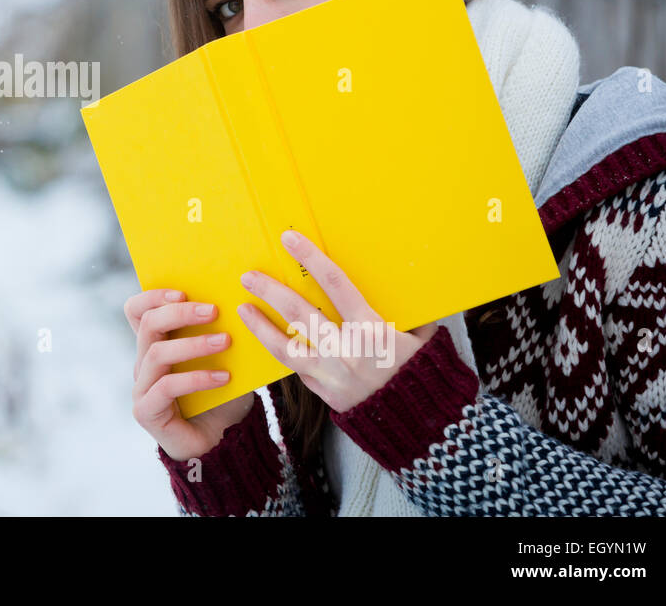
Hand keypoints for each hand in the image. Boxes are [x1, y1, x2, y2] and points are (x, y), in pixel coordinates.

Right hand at [125, 288, 255, 461]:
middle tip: (214, 311)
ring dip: (193, 344)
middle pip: (148, 325)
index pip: (136, 310)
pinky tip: (223, 377)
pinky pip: (167, 387)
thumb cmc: (223, 397)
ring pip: (157, 353)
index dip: (153, 296)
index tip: (184, 291)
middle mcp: (143, 363)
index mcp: (155, 345)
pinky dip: (196, 378)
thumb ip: (219, 333)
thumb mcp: (224, 359)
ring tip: (225, 341)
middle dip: (181, 313)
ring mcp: (142, 388)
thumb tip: (240, 301)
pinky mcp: (146, 411)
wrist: (223, 444)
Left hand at [236, 229, 439, 413]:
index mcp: (371, 329)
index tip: (290, 239)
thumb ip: (405, 314)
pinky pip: (297, 369)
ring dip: (261, 325)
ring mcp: (331, 374)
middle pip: (299, 312)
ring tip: (243, 308)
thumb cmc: (423, 374)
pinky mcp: (323, 392)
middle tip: (249, 276)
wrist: (420, 425)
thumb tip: (403, 289)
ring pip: (285, 347)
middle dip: (270, 291)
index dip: (311, 258)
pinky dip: (282, 353)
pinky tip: (268, 339)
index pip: (335, 283)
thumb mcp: (421, 338)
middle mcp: (346, 350)